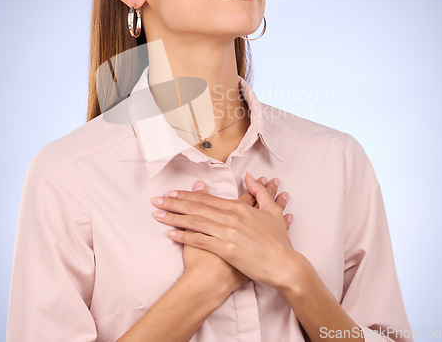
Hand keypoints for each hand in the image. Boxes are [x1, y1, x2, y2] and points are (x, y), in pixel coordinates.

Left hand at [151, 172, 294, 290]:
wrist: (285, 265)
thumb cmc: (279, 241)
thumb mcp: (272, 212)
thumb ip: (260, 192)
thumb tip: (250, 176)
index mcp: (240, 208)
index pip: (208, 199)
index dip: (187, 195)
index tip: (172, 193)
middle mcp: (231, 218)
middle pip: (197, 208)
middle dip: (174, 203)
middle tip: (157, 200)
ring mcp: (228, 234)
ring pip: (195, 222)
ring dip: (174, 218)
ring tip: (157, 215)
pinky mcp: (227, 250)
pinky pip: (200, 241)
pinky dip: (183, 237)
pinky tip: (170, 234)